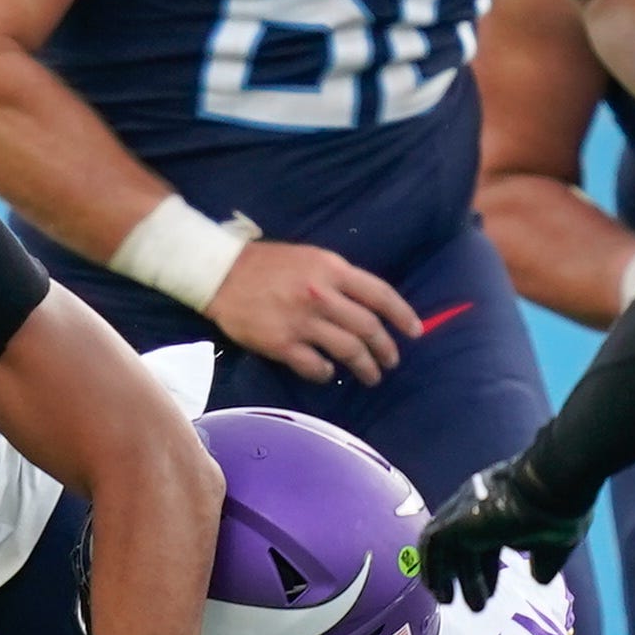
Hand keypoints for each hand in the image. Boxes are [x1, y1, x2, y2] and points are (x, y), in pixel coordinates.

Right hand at [205, 237, 420, 385]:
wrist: (220, 273)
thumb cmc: (267, 264)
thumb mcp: (310, 258)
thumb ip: (338, 279)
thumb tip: (367, 304)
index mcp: (331, 269)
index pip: (380, 295)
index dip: (402, 315)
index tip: (414, 331)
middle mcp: (322, 295)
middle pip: (368, 329)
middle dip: (386, 349)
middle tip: (391, 361)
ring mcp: (302, 321)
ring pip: (348, 351)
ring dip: (365, 367)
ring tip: (371, 376)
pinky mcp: (281, 344)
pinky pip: (315, 366)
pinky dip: (326, 373)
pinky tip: (328, 373)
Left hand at [417, 452, 590, 610]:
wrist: (551, 487)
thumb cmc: (559, 511)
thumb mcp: (555, 542)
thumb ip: (545, 560)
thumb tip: (539, 578)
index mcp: (502, 505)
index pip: (486, 539)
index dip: (487, 569)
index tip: (491, 593)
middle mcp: (478, 503)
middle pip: (465, 544)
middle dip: (469, 576)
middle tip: (476, 605)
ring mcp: (464, 509)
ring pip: (446, 545)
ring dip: (447, 575)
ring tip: (450, 603)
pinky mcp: (454, 519)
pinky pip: (432, 545)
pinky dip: (432, 568)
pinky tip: (439, 592)